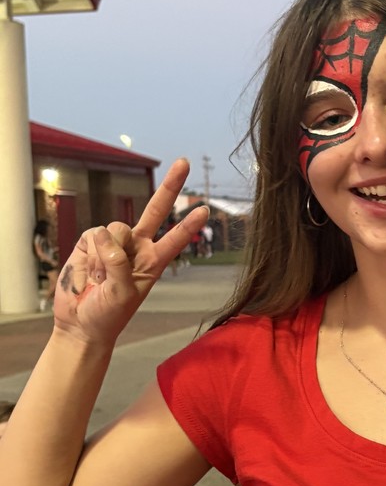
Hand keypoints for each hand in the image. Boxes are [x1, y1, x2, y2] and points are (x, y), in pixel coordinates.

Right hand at [53, 159, 208, 345]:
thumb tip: (108, 236)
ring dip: (105, 255)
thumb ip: (120, 265)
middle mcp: (137, 247)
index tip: (205, 210)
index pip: (175, 239)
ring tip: (100, 278)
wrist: (80, 323)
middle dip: (170, 186)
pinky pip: (94, 235)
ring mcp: (114, 242)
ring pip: (116, 227)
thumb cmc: (108, 315)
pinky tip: (88, 272)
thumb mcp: (122, 295)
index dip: (188, 224)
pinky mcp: (90, 241)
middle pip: (155, 210)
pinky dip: (90, 254)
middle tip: (185, 162)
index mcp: (154, 262)